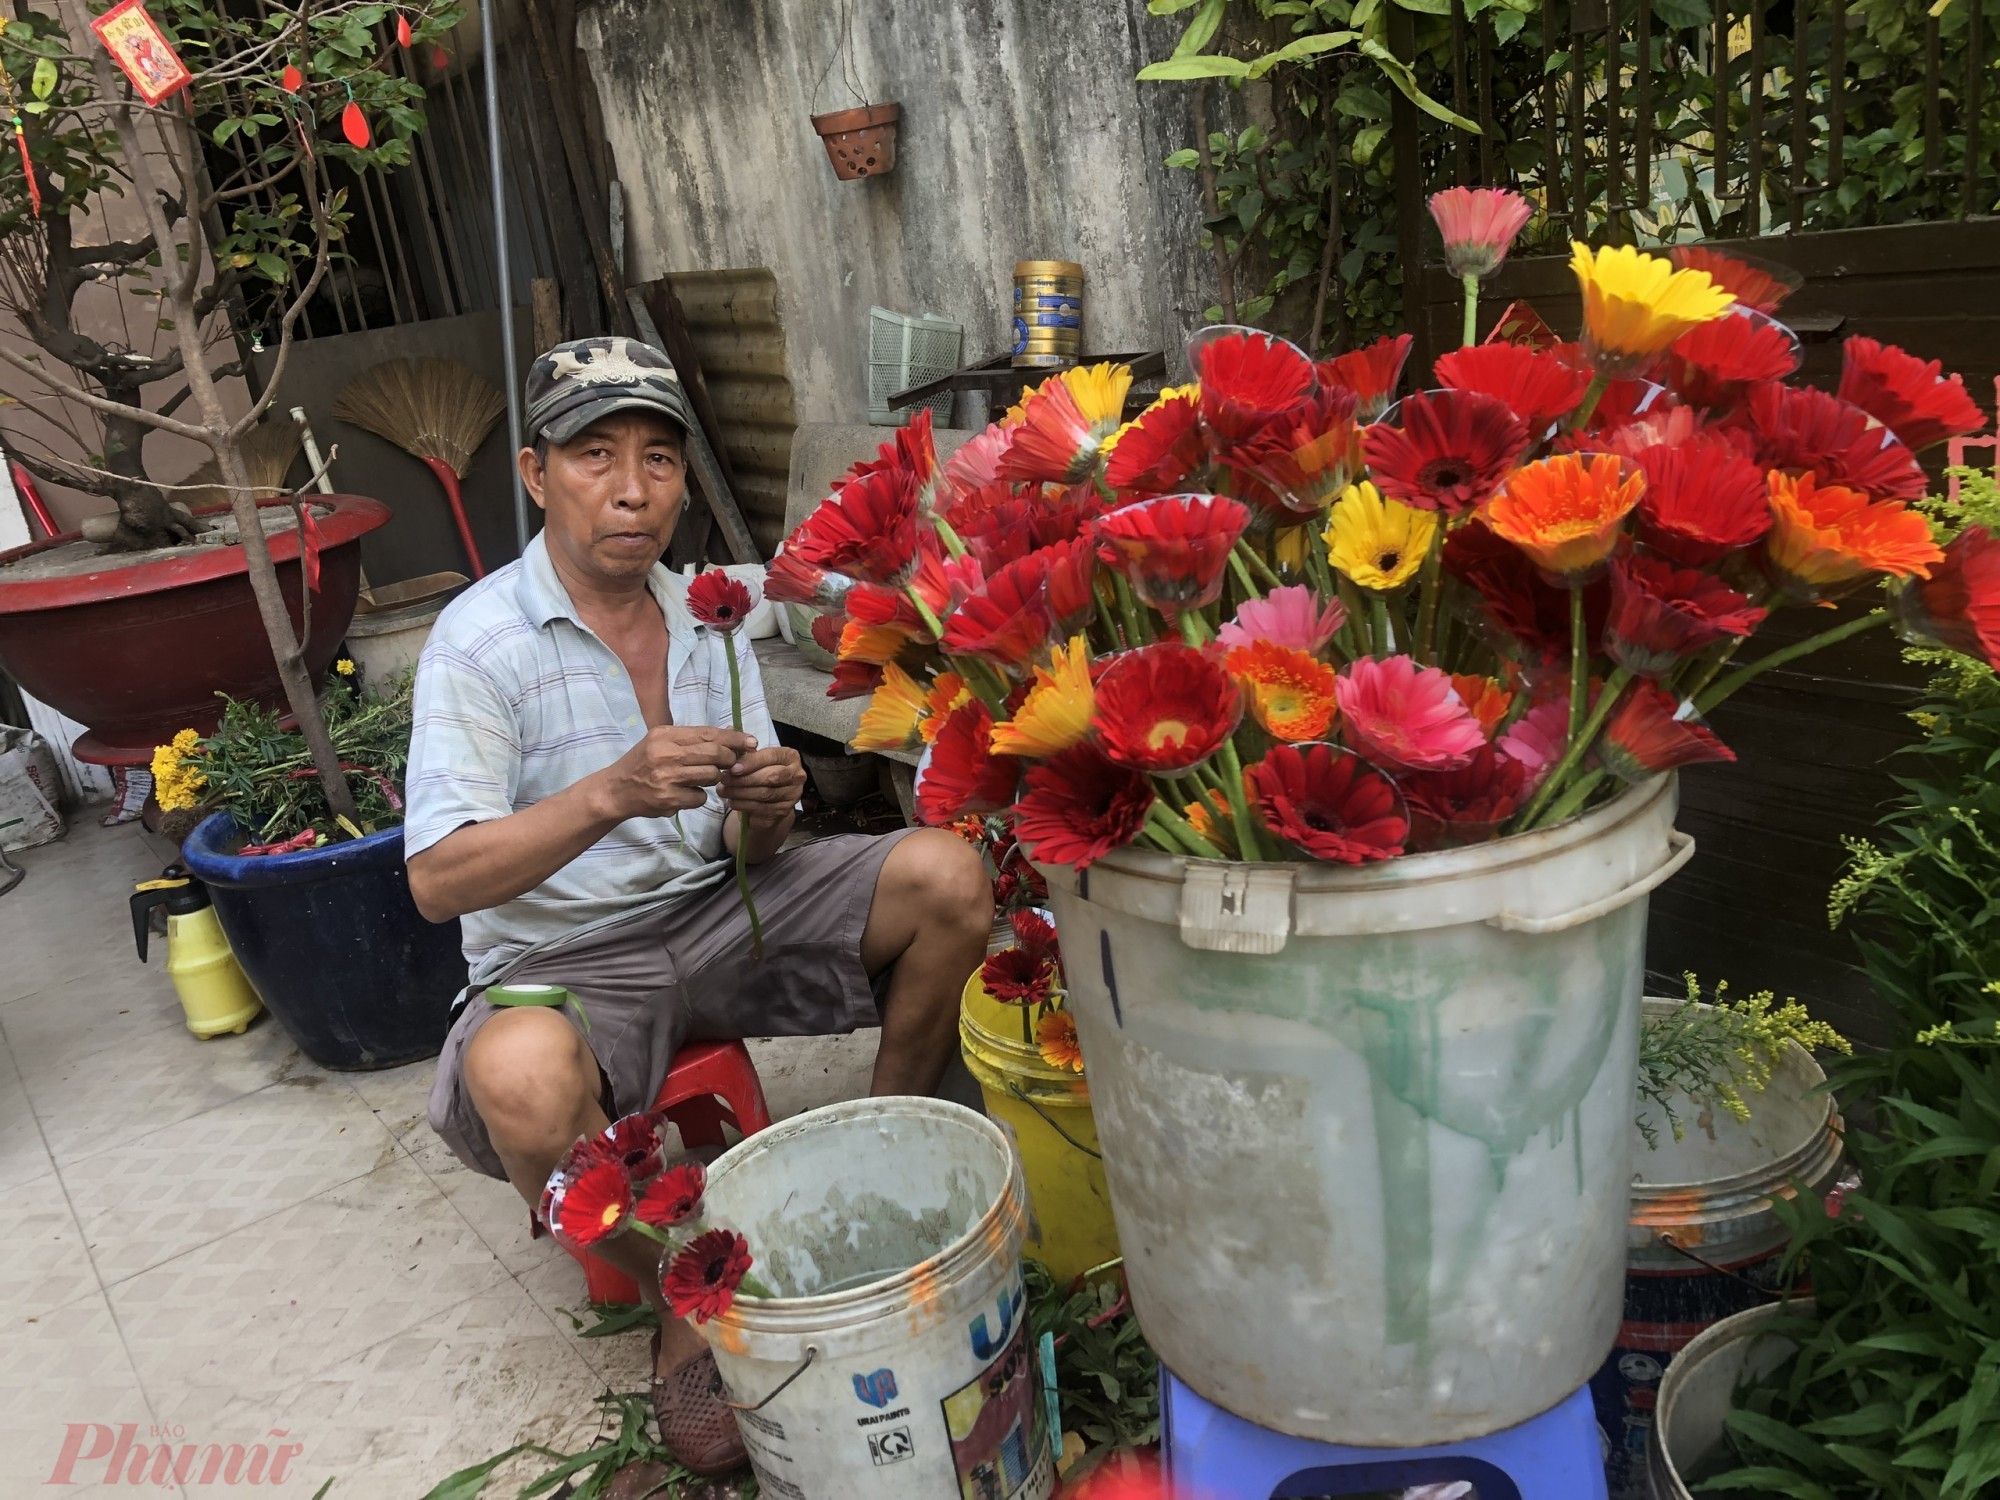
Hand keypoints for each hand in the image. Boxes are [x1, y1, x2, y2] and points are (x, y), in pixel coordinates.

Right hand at [595, 727, 755, 821]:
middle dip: (730, 760)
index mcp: (665, 735)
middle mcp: (665, 753)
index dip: (734, 738)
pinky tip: (685, 794)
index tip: (751, 742)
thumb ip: (691, 739)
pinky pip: (701, 797)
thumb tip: (729, 733)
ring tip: (699, 779)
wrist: (616, 790)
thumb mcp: (661, 743)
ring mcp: (667, 777)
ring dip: (713, 779)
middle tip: (732, 764)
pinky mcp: (668, 798)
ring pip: (711, 776)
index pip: (709, 733)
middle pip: (715, 753)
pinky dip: (698, 797)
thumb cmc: (643, 763)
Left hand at [719, 746, 806, 828]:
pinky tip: (732, 802)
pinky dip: (743, 804)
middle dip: (744, 779)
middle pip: (770, 777)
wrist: (767, 802)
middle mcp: (797, 774)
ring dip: (740, 792)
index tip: (733, 768)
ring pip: (764, 793)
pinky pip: (762, 807)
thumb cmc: (759, 774)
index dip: (751, 762)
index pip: (772, 756)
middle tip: (724, 779)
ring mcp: (793, 794)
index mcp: (790, 756)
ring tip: (723, 790)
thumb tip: (732, 752)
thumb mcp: (755, 761)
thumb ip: (747, 754)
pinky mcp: (784, 810)